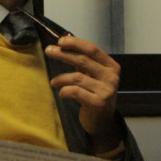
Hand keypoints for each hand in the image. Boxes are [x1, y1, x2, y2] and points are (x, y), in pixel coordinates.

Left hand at [45, 35, 124, 153]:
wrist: (102, 120)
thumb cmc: (95, 93)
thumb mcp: (93, 75)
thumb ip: (83, 61)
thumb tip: (63, 44)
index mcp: (111, 66)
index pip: (92, 49)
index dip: (76, 43)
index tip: (60, 41)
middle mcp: (111, 77)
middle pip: (83, 60)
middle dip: (63, 54)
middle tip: (49, 51)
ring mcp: (106, 90)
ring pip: (77, 77)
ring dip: (60, 78)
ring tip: (53, 82)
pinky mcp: (98, 103)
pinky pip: (75, 91)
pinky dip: (64, 90)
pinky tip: (61, 92)